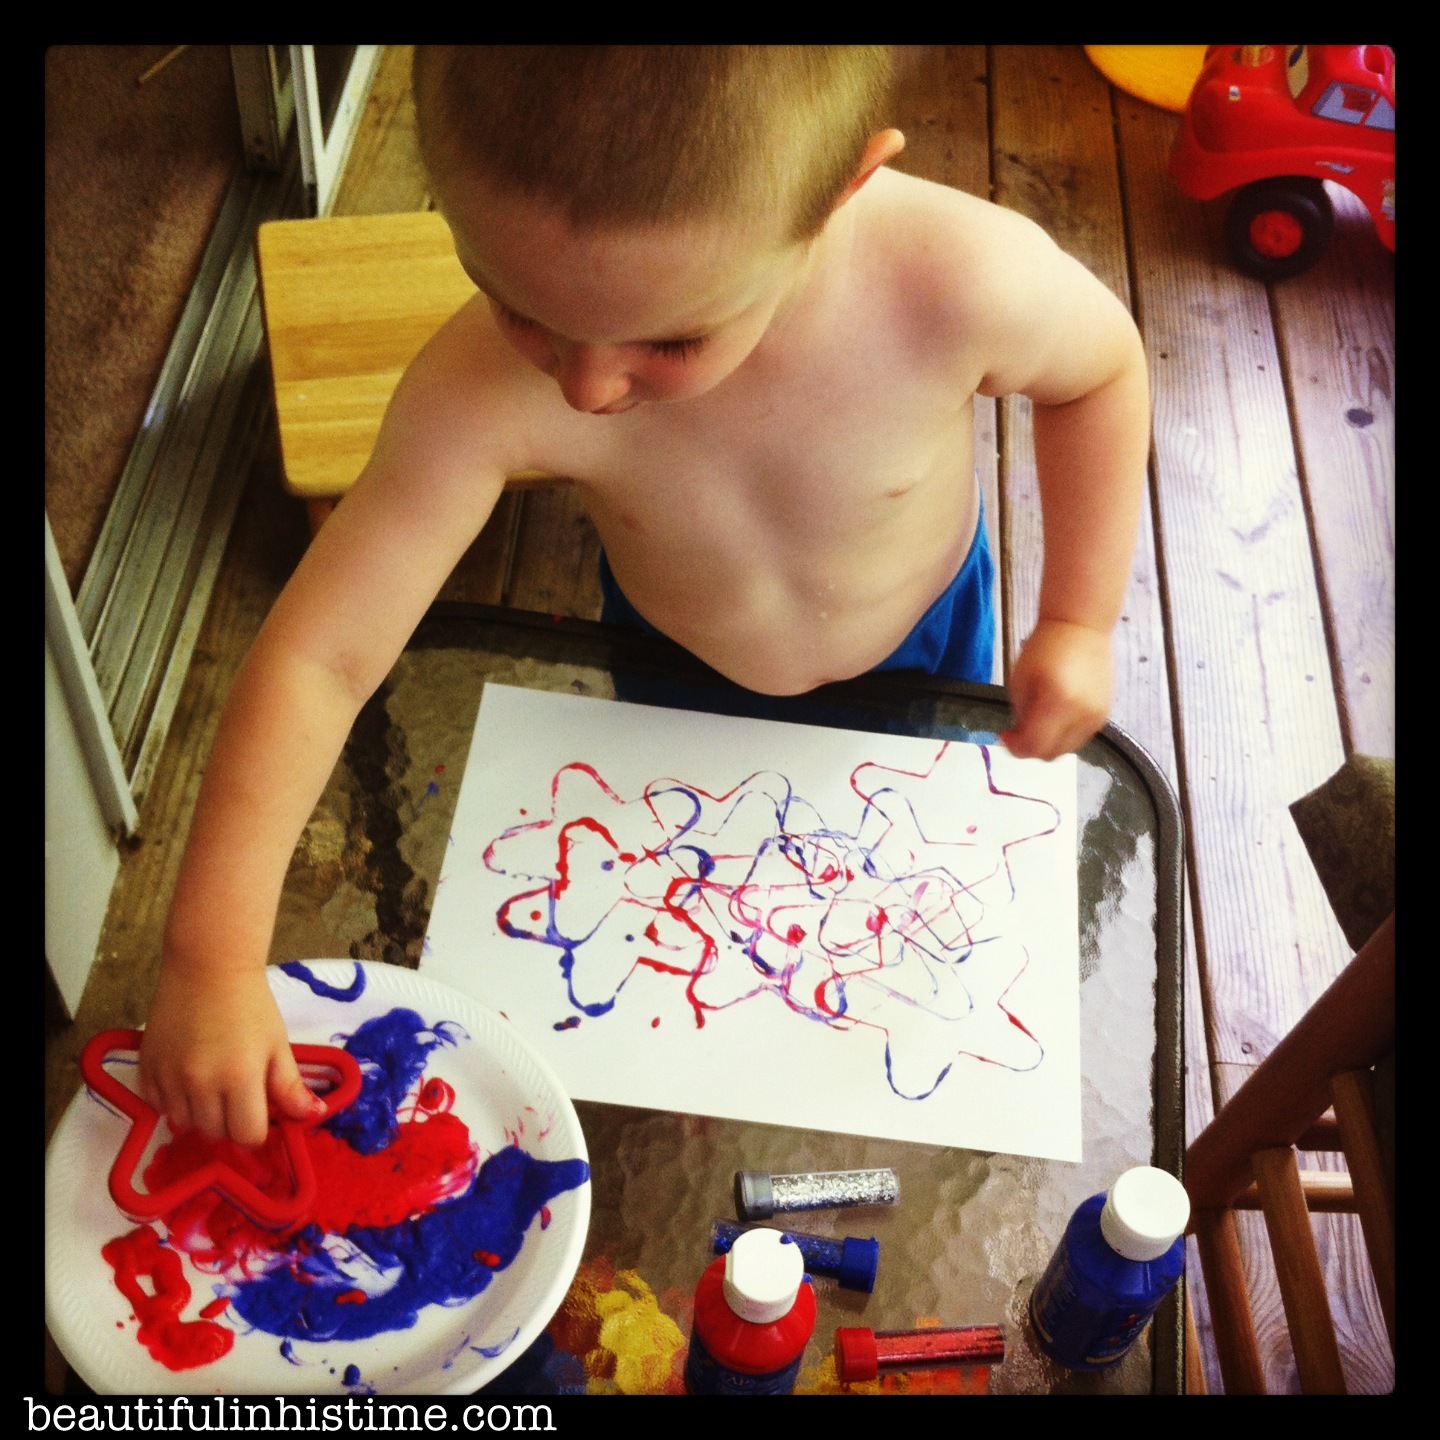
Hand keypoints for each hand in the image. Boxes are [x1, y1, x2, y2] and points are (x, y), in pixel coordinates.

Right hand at [138, 964, 323, 1147]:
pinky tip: (186, 1079)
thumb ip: (290, 1086)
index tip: (258, 1113)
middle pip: (214, 1133)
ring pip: (183, 1124)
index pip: (247, 1135)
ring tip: (212, 1087)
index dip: (256, 1130)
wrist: (208, 967)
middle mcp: (200, 1084)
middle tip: (237, 1096)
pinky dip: (172, 1101)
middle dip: (229, 1123)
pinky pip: (157, 1105)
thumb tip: (313, 1116)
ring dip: (200, 1115)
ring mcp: (169, 1078)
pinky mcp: (146, 1069)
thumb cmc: (251, 1005)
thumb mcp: (278, 1044)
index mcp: (240, 1078)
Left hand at [1000, 619, 1111, 760]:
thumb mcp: (1020, 681)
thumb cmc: (1045, 648)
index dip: (1014, 747)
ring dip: (1047, 743)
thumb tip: (1020, 738)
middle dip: (1029, 748)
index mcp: (1057, 703)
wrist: (1081, 627)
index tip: (1003, 734)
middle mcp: (1082, 715)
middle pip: (1050, 754)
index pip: (1034, 746)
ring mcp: (1096, 718)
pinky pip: (1078, 739)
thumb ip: (1020, 715)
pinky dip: (1062, 736)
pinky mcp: (1103, 716)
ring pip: (1065, 751)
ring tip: (1037, 720)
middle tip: (1016, 731)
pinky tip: (1053, 717)